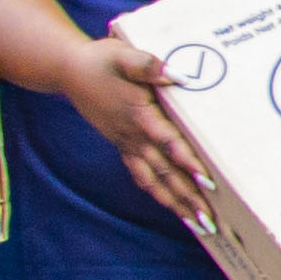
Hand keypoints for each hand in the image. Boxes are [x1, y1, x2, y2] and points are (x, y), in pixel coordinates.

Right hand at [49, 29, 218, 232]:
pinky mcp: (124, 146)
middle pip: (165, 172)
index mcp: (139, 115)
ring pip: (154, 180)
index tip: (208, 181)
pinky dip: (159, 194)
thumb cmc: (101, 61)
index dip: (188, 162)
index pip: (168, 143)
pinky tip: (174, 208)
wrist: (69, 71)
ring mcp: (128, 144)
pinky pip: (143, 176)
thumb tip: (177, 74)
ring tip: (200, 225)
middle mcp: (134, 136)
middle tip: (211, 220)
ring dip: (176, 204)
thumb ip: (148, 65)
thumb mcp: (123, 54)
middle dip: (188, 197)